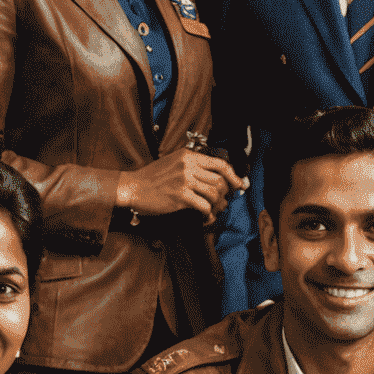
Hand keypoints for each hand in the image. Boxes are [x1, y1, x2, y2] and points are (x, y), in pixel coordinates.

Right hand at [116, 151, 244, 219]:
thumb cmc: (152, 178)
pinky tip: (204, 217)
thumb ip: (192, 166)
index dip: (234, 176)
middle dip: (225, 194)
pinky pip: (204, 206)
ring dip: (217, 205)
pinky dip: (208, 214)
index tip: (239, 185)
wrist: (133, 187)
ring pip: (214, 193)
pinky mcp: (181, 196)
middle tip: (222, 202)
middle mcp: (188, 165)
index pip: (220, 163)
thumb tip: (215, 177)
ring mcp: (184, 180)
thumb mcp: (173, 163)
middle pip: (220, 180)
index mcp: (188, 156)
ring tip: (212, 210)